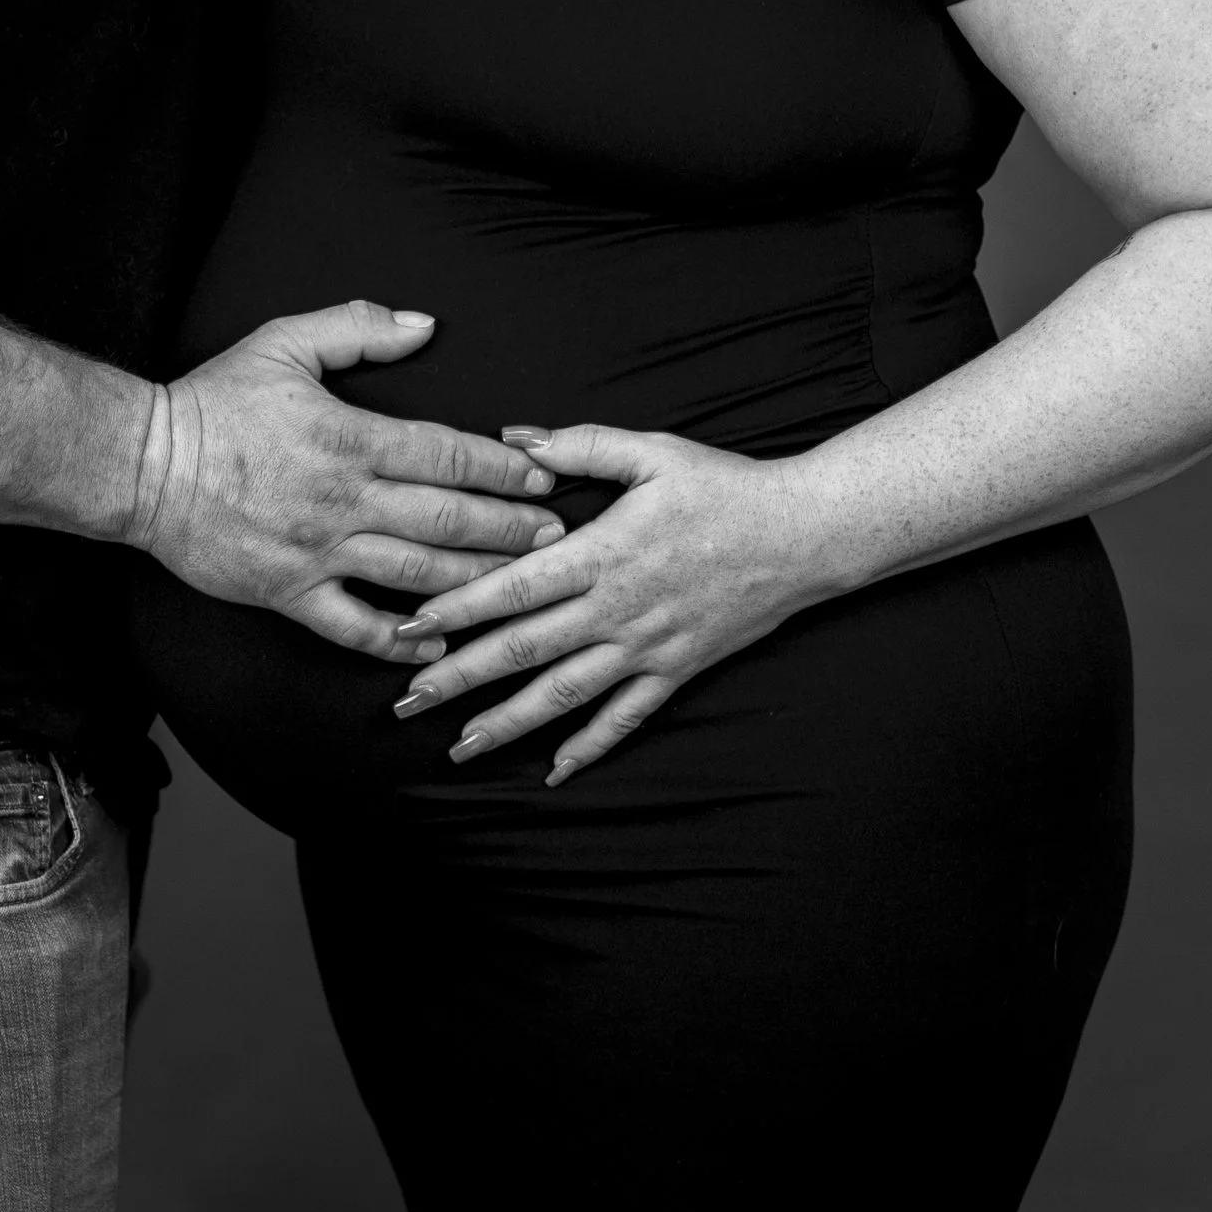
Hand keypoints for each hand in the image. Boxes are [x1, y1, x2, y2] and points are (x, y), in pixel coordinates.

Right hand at [132, 305, 564, 664]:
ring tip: (522, 585)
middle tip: (556, 536)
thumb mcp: (283, 341)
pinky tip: (439, 646)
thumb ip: (357, 327)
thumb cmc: (215, 401)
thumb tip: (425, 324)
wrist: (141, 465)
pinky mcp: (288, 593)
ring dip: (475, 581)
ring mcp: (317, 552)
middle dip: (509, 528)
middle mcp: (342, 499)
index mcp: (348, 437)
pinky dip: (400, 640)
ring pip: (415, 573)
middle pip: (447, 518)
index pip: (446, 454)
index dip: (501, 467)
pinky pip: (354, 626)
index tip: (541, 476)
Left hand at [388, 423, 846, 780]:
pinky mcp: (676, 670)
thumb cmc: (725, 486)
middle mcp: (617, 608)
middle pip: (524, 650)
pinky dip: (589, 748)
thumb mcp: (652, 451)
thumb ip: (580, 445)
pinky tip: (555, 772)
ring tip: (459, 747)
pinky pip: (626, 719)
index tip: (410, 627)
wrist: (805, 534)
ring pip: (564, 695)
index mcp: (604, 551)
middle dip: (460, 678)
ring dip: (508, 723)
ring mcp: (647, 647)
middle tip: (406, 703)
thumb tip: (516, 439)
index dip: (458, 609)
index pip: (514, 587)